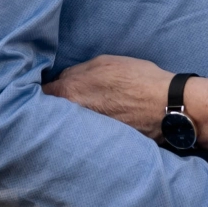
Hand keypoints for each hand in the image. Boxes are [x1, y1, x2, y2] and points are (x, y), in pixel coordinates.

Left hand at [44, 55, 169, 136]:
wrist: (166, 106)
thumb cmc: (138, 79)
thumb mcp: (105, 62)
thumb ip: (77, 71)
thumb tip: (63, 79)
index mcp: (69, 93)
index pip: (41, 94)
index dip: (41, 89)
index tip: (49, 89)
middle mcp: (72, 116)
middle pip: (52, 112)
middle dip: (55, 107)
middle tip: (66, 100)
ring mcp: (85, 133)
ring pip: (69, 125)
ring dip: (72, 119)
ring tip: (87, 112)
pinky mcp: (99, 144)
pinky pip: (85, 135)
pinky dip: (88, 130)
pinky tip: (100, 123)